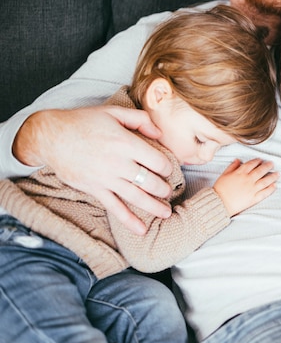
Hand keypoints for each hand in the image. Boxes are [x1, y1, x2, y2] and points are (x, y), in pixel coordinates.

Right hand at [13, 106, 173, 234]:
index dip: (167, 167)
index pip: (157, 161)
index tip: (168, 170)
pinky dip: (129, 220)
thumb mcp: (113, 112)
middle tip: (169, 192)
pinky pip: (115, 208)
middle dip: (164, 190)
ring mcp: (106, 178)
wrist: (50, 137)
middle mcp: (118, 163)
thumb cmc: (83, 122)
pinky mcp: (95, 189)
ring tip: (166, 213)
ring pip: (137, 197)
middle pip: (150, 182)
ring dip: (154, 207)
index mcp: (126, 143)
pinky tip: (141, 230)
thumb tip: (160, 133)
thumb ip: (140, 119)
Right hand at [213, 158, 278, 216]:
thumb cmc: (220, 189)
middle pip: (260, 171)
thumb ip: (232, 167)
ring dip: (272, 176)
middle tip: (272, 164)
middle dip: (267, 166)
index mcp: (240, 173)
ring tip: (278, 174)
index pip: (251, 164)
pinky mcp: (253, 198)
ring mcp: (252, 189)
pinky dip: (270, 189)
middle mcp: (248, 179)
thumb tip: (238, 160)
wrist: (220, 203)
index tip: (261, 160)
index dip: (257, 161)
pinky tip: (274, 186)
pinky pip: (264, 192)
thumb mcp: (224, 174)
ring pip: (265, 181)